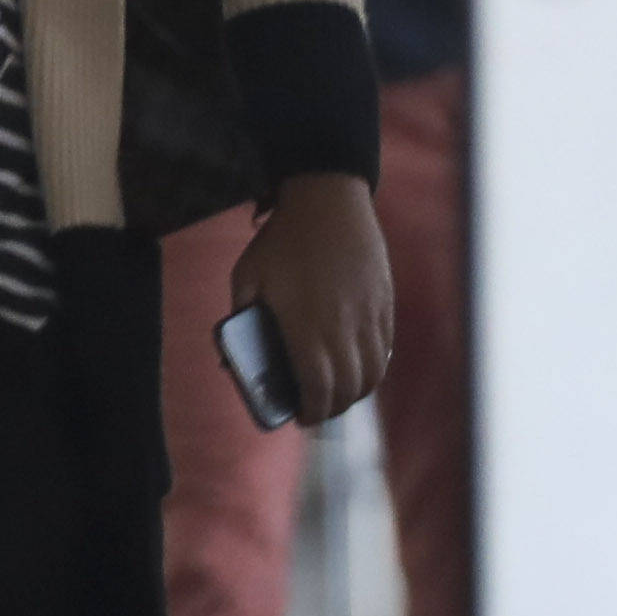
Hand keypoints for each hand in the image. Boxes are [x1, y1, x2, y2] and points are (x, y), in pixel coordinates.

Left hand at [231, 173, 393, 421]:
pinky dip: (374, 368)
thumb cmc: (281, 239)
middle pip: (347, 388)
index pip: (317, 388)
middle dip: (332, 408)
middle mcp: (343, 327)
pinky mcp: (384, 302)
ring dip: (356, 393)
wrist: (327, 197)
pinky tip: (359, 367)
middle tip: (317, 410)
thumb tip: (231, 359)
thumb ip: (240, 319)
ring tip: (339, 395)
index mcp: (306, 326)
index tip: (302, 418)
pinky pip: (385, 349)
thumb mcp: (246, 276)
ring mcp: (368, 316)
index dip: (312, 411)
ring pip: (372, 373)